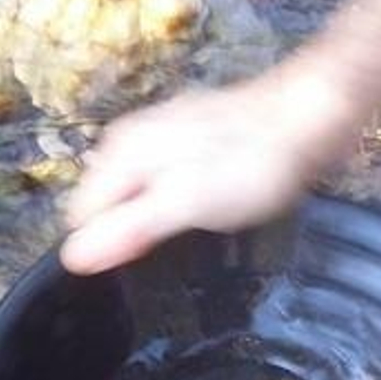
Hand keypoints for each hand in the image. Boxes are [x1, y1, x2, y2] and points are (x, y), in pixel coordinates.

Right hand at [60, 66, 355, 274]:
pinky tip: (205, 210)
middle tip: (170, 249)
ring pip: (133, 196)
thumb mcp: (183, 202)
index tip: (138, 263)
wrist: (308, 116)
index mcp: (120, 153)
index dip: (104, 249)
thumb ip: (128, 229)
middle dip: (126, 235)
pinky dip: (175, 204)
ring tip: (190, 232)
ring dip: (152, 222)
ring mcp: (160, 138)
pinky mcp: (189, 143)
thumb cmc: (249, 163)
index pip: (79, 218)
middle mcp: (130, 140)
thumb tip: (72, 257)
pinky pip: (161, 185)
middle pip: (104, 207)